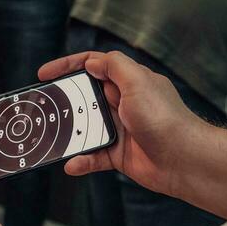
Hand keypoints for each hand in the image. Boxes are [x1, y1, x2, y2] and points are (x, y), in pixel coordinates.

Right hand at [37, 51, 205, 200]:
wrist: (183, 159)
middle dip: (64, 102)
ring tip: (53, 137)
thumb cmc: (164, 118)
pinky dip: (82, 160)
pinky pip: (93, 156)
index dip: (68, 66)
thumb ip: (114, 66)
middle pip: (84, 97)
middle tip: (43, 106)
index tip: (45, 73)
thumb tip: (92, 62)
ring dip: (70, 134)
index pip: (93, 66)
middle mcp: (122, 103)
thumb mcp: (137, 81)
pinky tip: (73, 163)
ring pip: (85, 128)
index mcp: (128, 81)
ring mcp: (119, 129)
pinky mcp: (118, 154)